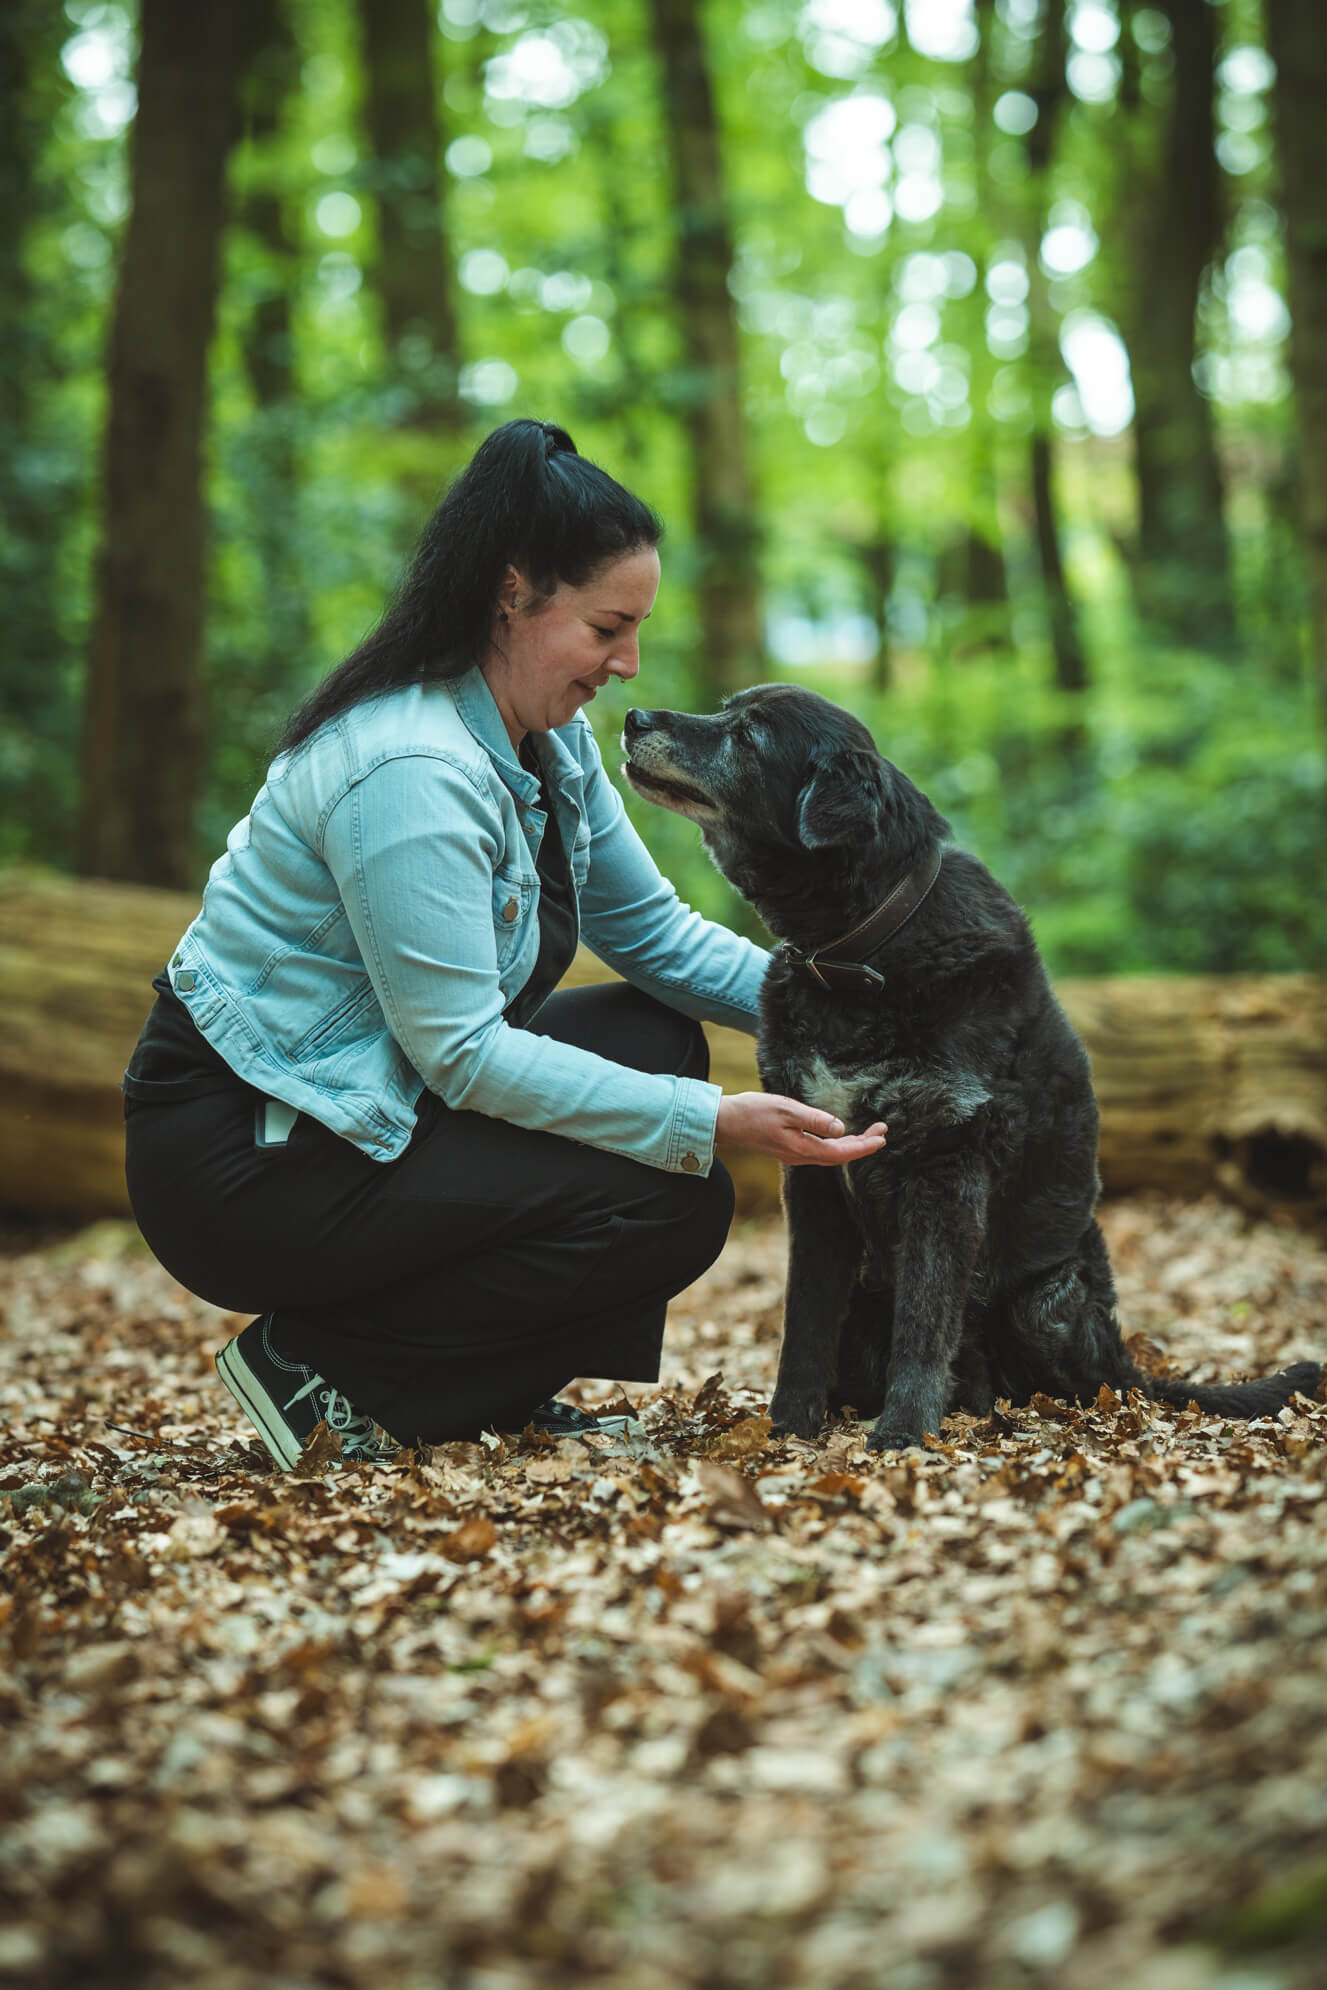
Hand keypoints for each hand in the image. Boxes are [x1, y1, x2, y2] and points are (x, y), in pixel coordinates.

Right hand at [715, 1092, 886, 1166]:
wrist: (725, 1122)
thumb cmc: (753, 1113)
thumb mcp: (786, 1110)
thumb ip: (814, 1120)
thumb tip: (842, 1128)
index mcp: (803, 1149)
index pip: (842, 1152)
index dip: (865, 1146)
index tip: (882, 1137)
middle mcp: (801, 1156)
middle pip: (839, 1155)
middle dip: (863, 1144)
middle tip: (883, 1131)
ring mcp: (794, 1153)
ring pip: (830, 1154)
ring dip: (851, 1144)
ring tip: (869, 1134)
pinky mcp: (788, 1148)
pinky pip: (820, 1150)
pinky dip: (836, 1144)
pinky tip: (840, 1136)